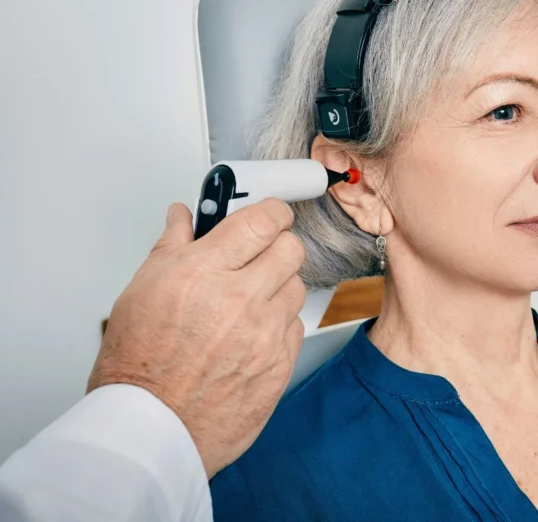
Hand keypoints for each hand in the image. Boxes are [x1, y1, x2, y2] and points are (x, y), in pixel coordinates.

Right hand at [87, 199, 306, 477]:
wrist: (150, 427)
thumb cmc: (137, 365)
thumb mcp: (141, 290)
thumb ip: (171, 246)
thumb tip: (183, 217)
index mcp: (205, 272)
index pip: (263, 221)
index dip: (272, 212)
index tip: (270, 214)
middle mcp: (242, 300)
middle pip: (292, 249)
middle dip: (278, 245)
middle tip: (259, 254)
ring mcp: (266, 334)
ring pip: (298, 287)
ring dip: (280, 286)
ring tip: (249, 300)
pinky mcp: (281, 364)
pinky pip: (296, 327)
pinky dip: (280, 323)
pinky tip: (253, 332)